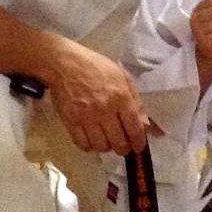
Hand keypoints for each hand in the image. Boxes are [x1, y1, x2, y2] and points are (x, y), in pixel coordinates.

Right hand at [39, 37, 148, 154]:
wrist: (65, 63)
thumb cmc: (96, 68)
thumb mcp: (123, 78)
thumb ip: (136, 102)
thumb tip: (147, 125)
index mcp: (121, 97)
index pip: (135, 129)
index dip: (139, 143)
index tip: (138, 147)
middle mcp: (105, 109)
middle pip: (119, 142)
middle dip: (123, 148)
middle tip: (123, 146)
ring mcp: (86, 117)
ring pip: (101, 146)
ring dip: (106, 147)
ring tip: (107, 141)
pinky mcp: (71, 121)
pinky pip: (83, 144)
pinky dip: (89, 147)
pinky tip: (92, 140)